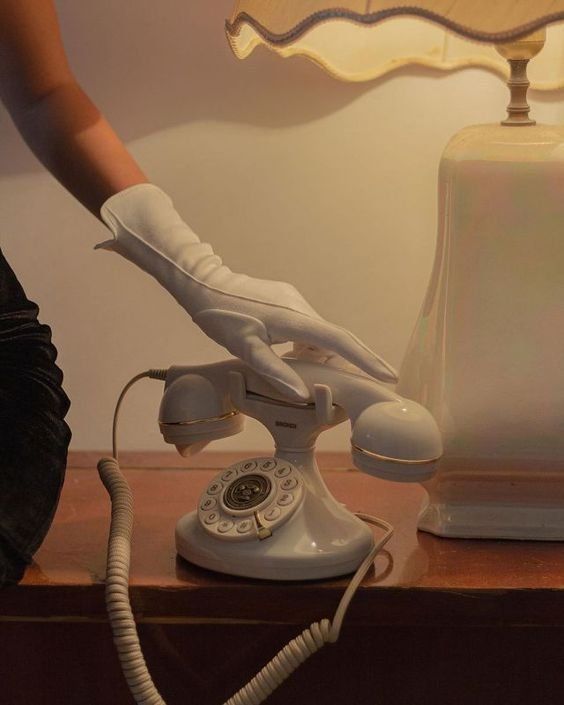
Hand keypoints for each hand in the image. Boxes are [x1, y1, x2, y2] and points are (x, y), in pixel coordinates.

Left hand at [98, 184, 397, 399]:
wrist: (203, 282)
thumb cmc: (221, 316)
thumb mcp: (244, 348)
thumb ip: (274, 371)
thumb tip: (302, 393)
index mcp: (294, 320)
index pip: (339, 342)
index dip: (365, 360)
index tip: (387, 374)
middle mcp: (301, 308)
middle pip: (337, 337)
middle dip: (361, 358)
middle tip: (383, 377)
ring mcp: (294, 302)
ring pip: (319, 334)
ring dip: (330, 355)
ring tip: (341, 378)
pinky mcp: (285, 301)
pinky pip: (307, 327)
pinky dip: (311, 346)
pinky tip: (300, 360)